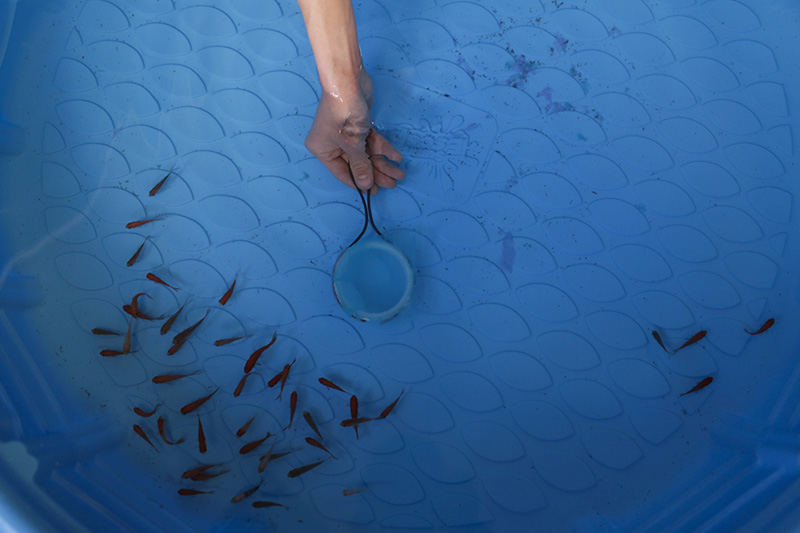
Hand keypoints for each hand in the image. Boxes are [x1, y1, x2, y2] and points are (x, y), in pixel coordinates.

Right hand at [304, 71, 404, 193]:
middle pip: (357, 164)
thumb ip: (360, 166)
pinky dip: (383, 148)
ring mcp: (346, 134)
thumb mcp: (353, 144)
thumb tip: (365, 185)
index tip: (374, 191)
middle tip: (392, 183)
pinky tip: (396, 157)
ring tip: (399, 173)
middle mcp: (332, 143)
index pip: (342, 173)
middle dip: (376, 173)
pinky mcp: (358, 125)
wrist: (348, 80)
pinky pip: (371, 141)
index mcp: (322, 149)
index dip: (359, 183)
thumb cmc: (343, 111)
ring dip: (383, 163)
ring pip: (366, 153)